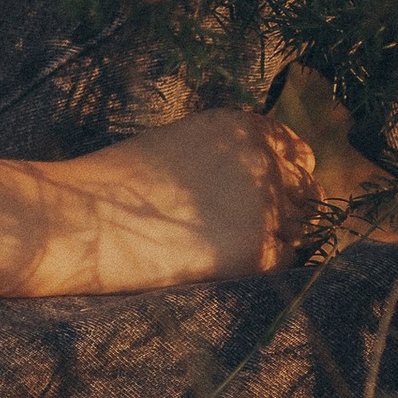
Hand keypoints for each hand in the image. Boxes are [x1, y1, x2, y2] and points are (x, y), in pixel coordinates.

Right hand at [0, 107, 322, 301]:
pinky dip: (266, 268)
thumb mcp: (182, 147)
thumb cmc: (120, 184)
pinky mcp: (262, 250)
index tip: (272, 196)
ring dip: (279, 239)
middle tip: (253, 232)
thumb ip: (227, 157)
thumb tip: (261, 182)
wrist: (89, 219)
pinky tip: (229, 269)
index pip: (296, 151)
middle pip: (307, 190)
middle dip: (289, 210)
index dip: (286, 176)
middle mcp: (265, 160)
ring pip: (302, 227)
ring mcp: (268, 205)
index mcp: (244, 128)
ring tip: (234, 251)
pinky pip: (287, 261)